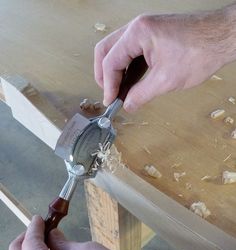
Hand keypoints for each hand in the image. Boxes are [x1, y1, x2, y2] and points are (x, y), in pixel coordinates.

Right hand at [95, 11, 229, 111]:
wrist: (223, 38)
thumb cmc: (200, 51)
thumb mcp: (166, 80)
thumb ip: (141, 95)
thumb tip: (127, 105)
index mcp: (137, 33)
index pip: (111, 61)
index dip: (108, 85)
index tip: (110, 101)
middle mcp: (137, 28)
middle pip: (106, 51)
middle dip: (104, 75)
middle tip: (109, 94)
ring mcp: (145, 31)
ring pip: (118, 51)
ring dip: (116, 73)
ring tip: (120, 93)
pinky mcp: (152, 36)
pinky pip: (132, 53)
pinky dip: (129, 69)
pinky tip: (131, 84)